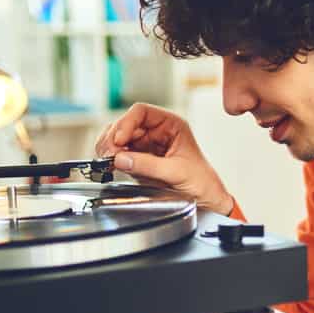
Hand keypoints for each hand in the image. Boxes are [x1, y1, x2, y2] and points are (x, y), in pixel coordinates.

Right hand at [95, 103, 233, 213]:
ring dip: (109, 147)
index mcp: (171, 125)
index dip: (126, 123)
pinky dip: (111, 158)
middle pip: (125, 124)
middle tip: (109, 154)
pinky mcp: (139, 160)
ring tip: (108, 160)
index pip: (141, 112)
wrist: (205, 200)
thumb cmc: (201, 182)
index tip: (119, 140)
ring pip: (118, 138)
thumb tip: (121, 159)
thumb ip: (149, 165)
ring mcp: (146, 145)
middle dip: (114, 137)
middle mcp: (156, 132)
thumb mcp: (177, 172)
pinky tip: (111, 165)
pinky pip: (119, 153)